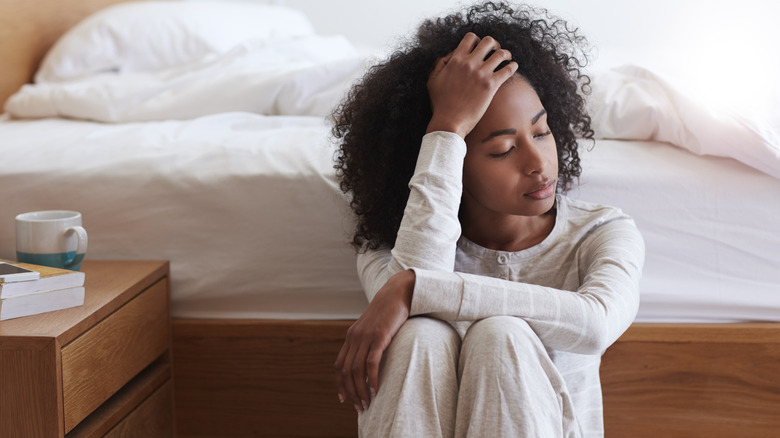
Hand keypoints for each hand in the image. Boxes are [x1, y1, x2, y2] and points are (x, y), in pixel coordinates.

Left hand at [334, 269, 414, 411]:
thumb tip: (369, 358)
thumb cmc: (389, 311)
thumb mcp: (374, 327)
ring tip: (367, 403)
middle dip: (350, 391)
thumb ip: (368, 341)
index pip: (339, 365)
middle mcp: (355, 337)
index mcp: (351, 336)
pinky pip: (371, 363)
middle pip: (345, 371)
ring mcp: (366, 337)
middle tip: (358, 406)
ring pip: (356, 370)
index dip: (340, 383)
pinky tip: (376, 390)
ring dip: (360, 390)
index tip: (344, 398)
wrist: (398, 292)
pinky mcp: (379, 337)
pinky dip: (372, 379)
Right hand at [426, 32, 517, 137]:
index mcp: (455, 60)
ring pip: (501, 53)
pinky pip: (508, 69)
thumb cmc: (440, 104)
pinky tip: (513, 67)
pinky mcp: (491, 85)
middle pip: (488, 41)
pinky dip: (513, 66)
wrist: (449, 122)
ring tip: (507, 58)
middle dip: (494, 44)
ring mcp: (481, 73)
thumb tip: (451, 55)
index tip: (480, 48)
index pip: (470, 37)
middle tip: (495, 52)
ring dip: (505, 54)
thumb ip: (440, 64)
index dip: (477, 40)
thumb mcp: (432, 80)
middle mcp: (469, 63)